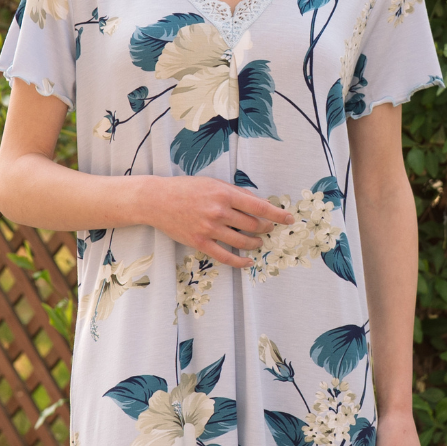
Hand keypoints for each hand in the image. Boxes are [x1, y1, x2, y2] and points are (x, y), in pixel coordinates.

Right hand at [148, 176, 294, 268]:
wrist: (157, 200)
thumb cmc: (186, 188)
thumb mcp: (213, 183)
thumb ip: (236, 193)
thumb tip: (259, 203)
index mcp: (224, 194)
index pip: (259, 206)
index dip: (277, 214)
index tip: (289, 218)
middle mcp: (219, 211)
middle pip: (253, 225)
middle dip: (265, 228)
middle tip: (268, 228)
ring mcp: (209, 228)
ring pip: (242, 241)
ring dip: (255, 243)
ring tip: (258, 242)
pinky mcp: (200, 242)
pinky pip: (225, 256)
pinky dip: (240, 261)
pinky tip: (247, 262)